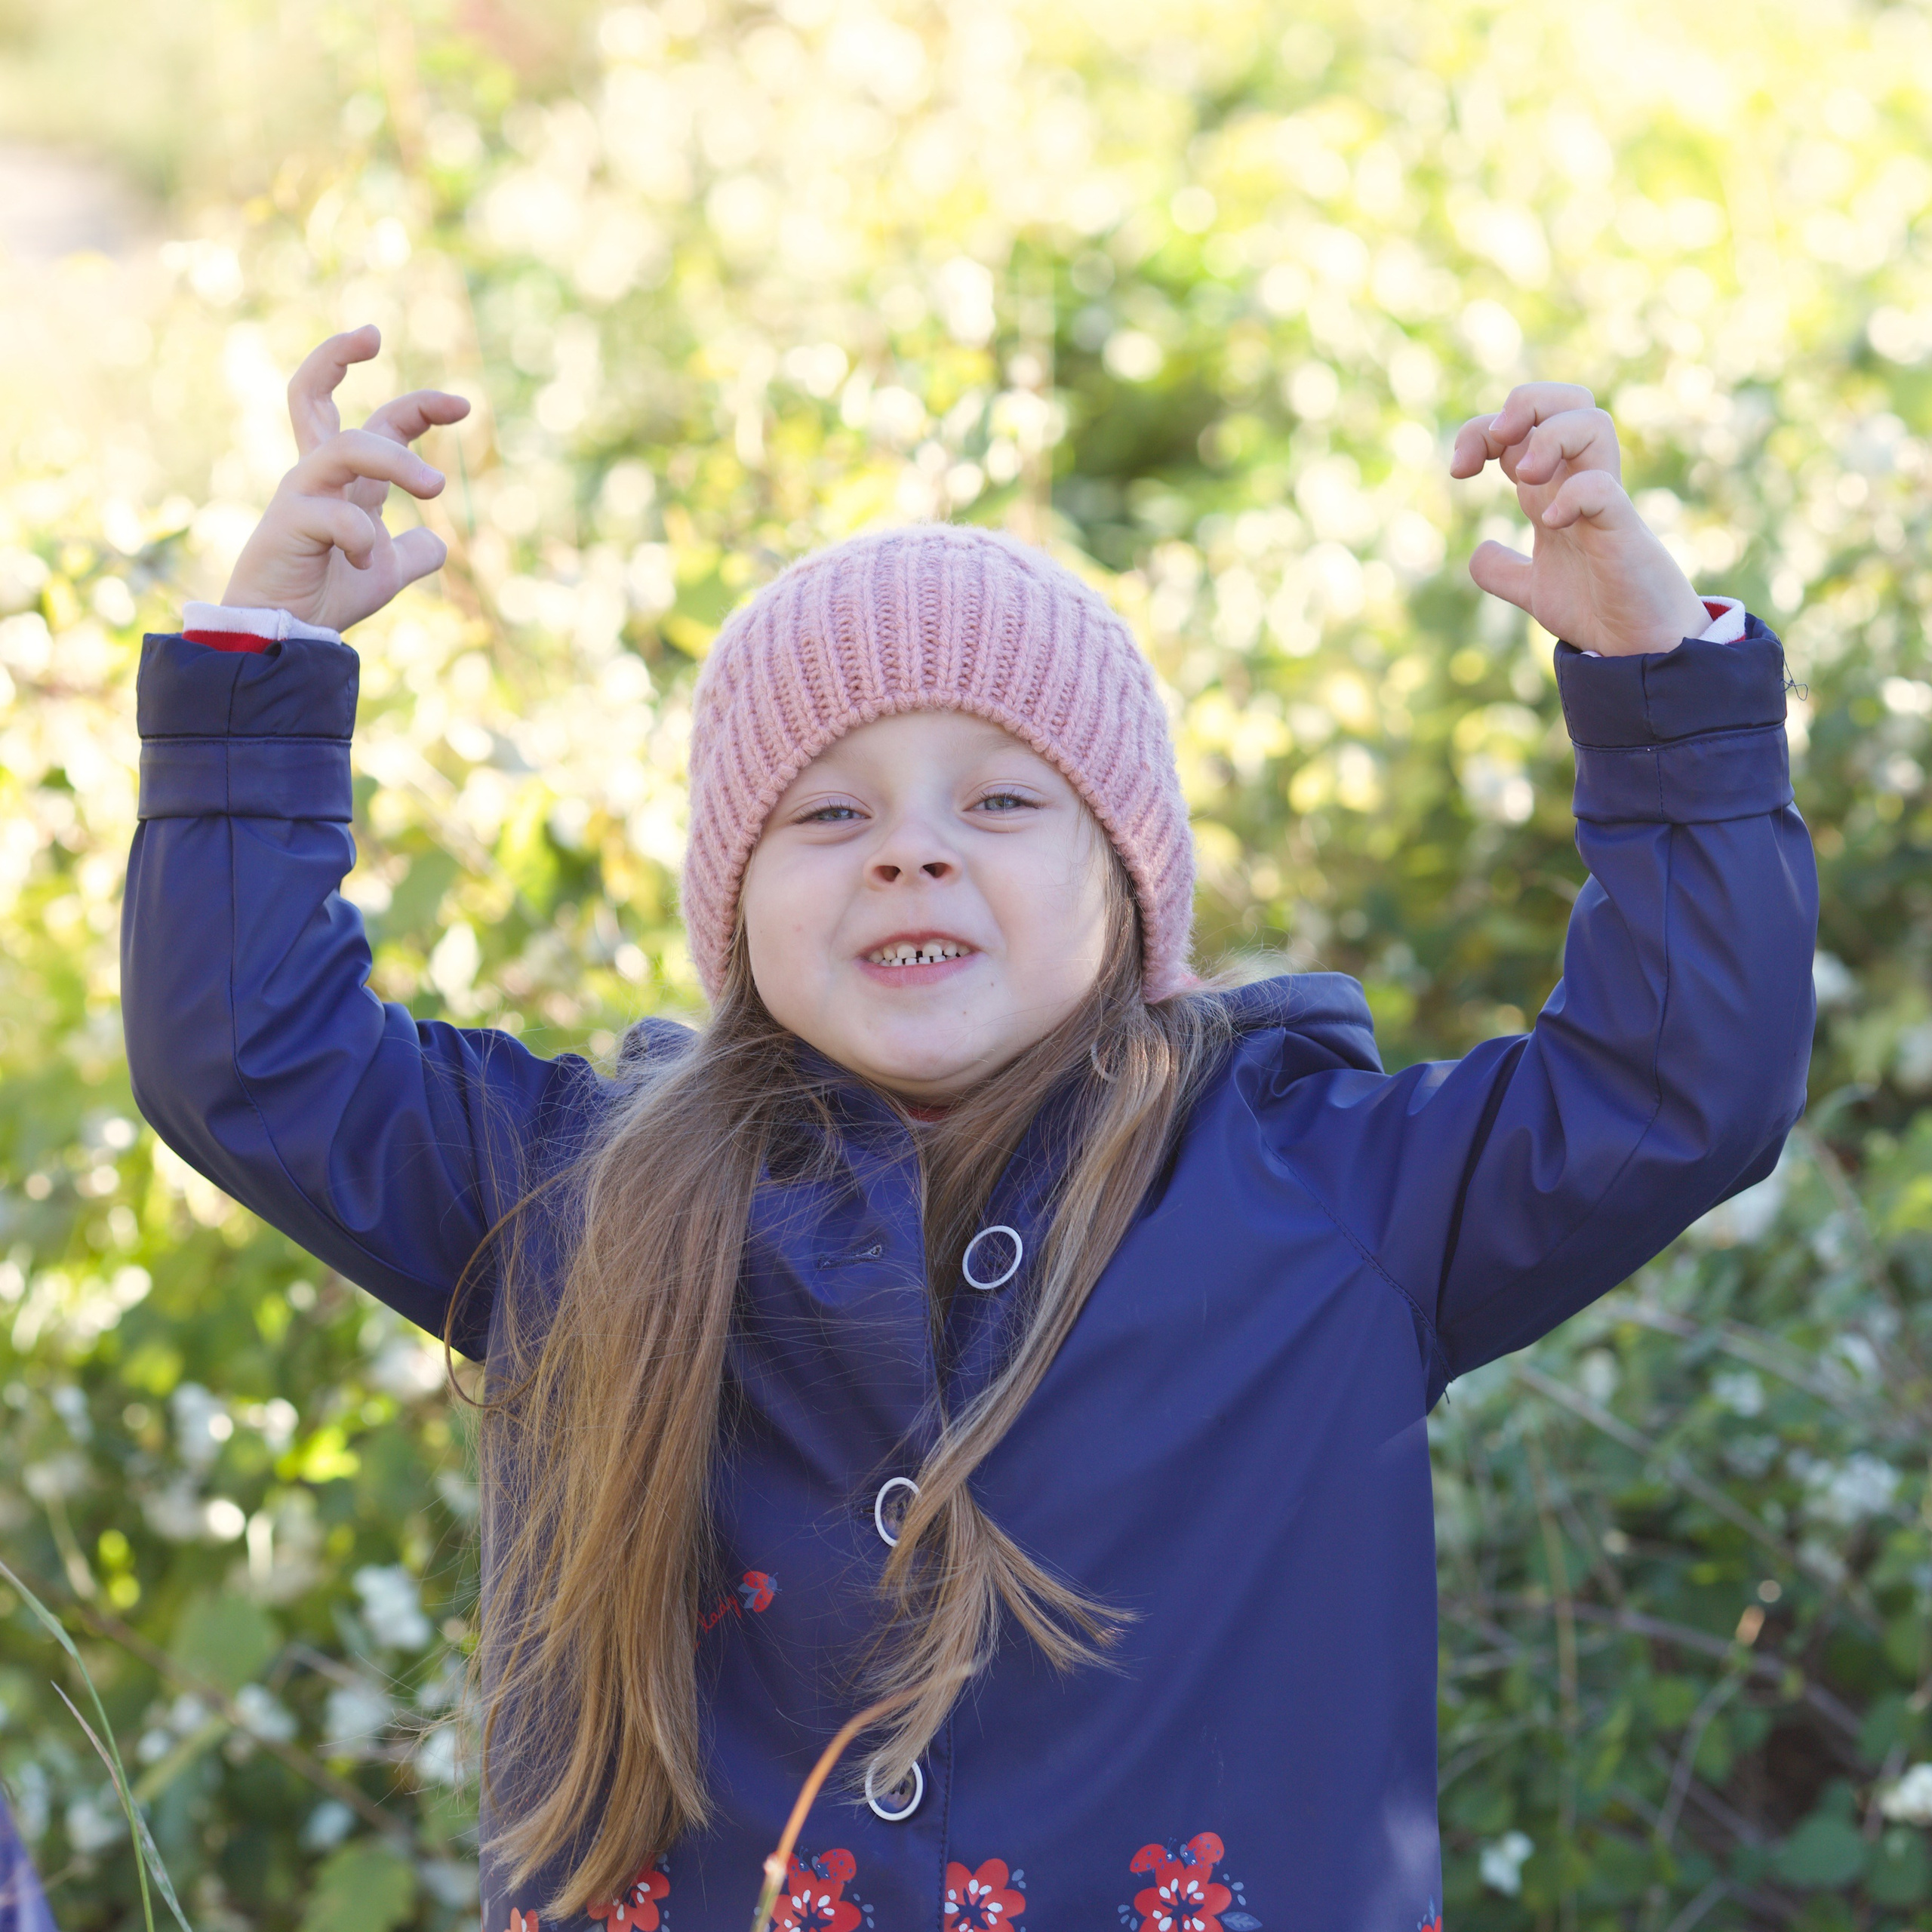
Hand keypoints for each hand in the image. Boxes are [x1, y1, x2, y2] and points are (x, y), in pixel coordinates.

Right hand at [221, 325, 471, 631]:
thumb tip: (437, 541)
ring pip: (348, 446)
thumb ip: (411, 552)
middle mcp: (315, 473)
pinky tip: (364, 560)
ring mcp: (299, 493)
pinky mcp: (289, 522)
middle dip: (336, 356)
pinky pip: (337, 516)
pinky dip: (361, 538)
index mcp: (341, 480)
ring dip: (398, 461)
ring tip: (435, 489)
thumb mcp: (385, 572)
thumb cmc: (326, 596)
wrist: (288, 633)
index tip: (463, 406)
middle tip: (385, 345)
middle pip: (311, 395)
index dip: (417, 408)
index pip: (377, 424)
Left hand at [1450, 383, 1709, 657]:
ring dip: (1548, 437)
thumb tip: (1478, 553)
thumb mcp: (1534, 590)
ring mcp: (1604, 503)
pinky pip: (1603, 487)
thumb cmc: (1595, 608)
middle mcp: (1579, 485)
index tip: (1459, 471)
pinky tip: (1551, 523)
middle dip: (1524, 404)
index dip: (1482, 431)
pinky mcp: (1622, 531)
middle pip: (1567, 401)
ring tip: (1523, 478)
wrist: (1634, 649)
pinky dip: (1571, 495)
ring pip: (1594, 423)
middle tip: (1496, 443)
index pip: (1524, 425)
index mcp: (1554, 491)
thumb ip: (1503, 571)